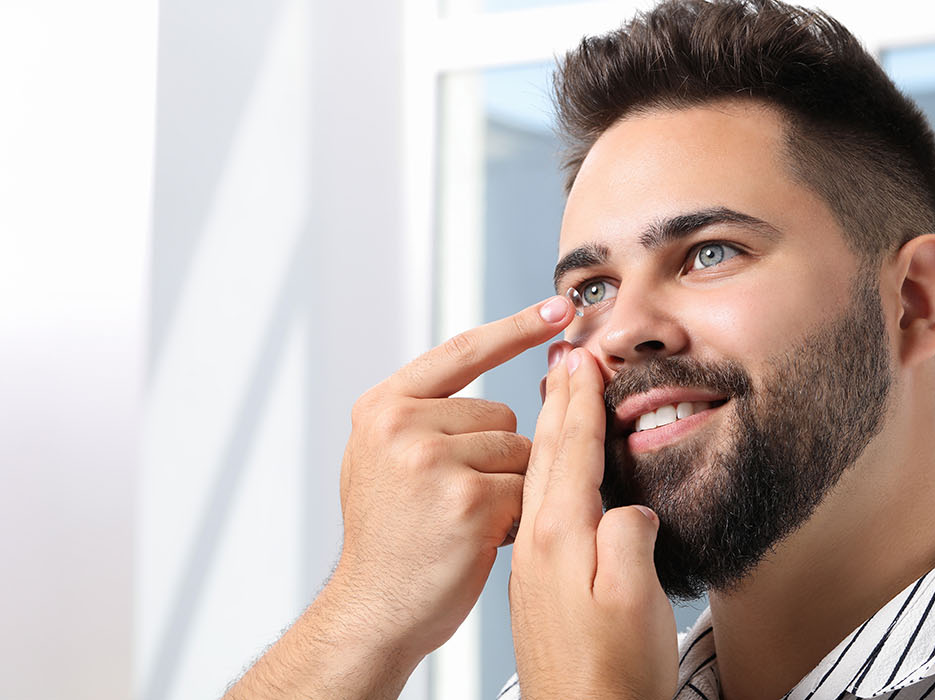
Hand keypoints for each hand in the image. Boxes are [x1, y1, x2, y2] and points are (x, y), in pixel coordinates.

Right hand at [323, 296, 573, 660]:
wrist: (374, 609)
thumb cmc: (390, 541)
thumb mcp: (382, 460)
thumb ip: (423, 418)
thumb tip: (491, 387)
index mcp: (382, 407)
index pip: (462, 350)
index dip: (515, 329)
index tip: (560, 308)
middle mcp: (402, 424)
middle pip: (500, 412)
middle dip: (497, 455)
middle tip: (455, 501)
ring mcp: (431, 458)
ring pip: (519, 450)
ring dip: (510, 487)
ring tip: (464, 522)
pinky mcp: (467, 497)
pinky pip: (526, 487)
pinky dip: (516, 516)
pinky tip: (479, 539)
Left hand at [510, 347, 677, 699]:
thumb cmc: (611, 678)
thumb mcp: (633, 602)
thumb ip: (628, 540)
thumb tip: (626, 507)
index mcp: (562, 538)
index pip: (571, 450)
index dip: (580, 401)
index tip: (582, 357)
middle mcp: (540, 545)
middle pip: (547, 456)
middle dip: (559, 403)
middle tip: (565, 358)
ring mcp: (535, 566)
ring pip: (541, 483)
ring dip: (550, 436)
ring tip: (554, 401)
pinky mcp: (539, 588)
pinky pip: (540, 511)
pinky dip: (549, 478)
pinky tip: (552, 480)